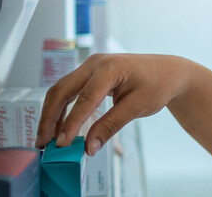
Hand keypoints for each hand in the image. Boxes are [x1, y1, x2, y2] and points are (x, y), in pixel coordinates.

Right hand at [36, 53, 197, 155]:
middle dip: (49, 118)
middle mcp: (95, 63)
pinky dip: (62, 109)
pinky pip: (69, 91)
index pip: (84, 99)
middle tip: (42, 143)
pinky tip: (59, 128)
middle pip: (62, 90)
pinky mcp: (90, 73)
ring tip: (46, 139)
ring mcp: (91, 66)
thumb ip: (111, 126)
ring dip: (52, 114)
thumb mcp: (137, 107)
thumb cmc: (158, 85)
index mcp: (110, 68)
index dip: (71, 123)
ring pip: (61, 90)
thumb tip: (89, 147)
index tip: (61, 144)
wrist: (169, 72)